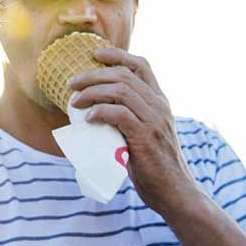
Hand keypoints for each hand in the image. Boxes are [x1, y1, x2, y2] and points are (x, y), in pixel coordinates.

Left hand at [68, 47, 201, 215]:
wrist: (173, 191)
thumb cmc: (152, 165)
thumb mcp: (143, 134)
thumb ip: (127, 119)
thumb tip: (95, 112)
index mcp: (159, 101)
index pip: (142, 65)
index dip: (117, 55)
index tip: (95, 53)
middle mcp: (159, 106)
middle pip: (124, 75)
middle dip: (94, 74)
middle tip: (72, 83)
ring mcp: (154, 120)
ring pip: (120, 91)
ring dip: (92, 92)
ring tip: (74, 101)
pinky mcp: (145, 138)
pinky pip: (120, 115)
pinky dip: (100, 112)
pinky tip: (88, 119)